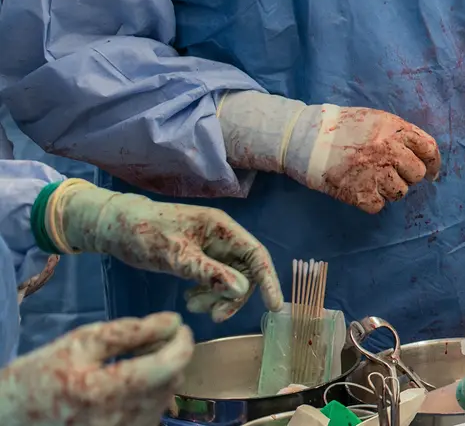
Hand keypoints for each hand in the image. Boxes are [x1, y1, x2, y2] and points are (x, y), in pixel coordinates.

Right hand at [0, 312, 193, 425]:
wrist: (10, 420)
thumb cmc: (38, 378)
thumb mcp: (77, 344)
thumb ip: (128, 332)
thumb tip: (171, 321)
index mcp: (108, 391)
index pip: (170, 364)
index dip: (182, 341)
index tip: (177, 326)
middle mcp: (121, 419)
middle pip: (171, 381)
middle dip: (169, 355)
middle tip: (150, 340)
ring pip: (164, 399)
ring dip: (160, 375)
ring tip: (135, 362)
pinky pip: (150, 414)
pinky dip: (148, 395)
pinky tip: (128, 385)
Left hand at [53, 183, 283, 322]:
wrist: (112, 226)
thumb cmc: (144, 233)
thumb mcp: (176, 256)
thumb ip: (209, 272)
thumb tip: (242, 290)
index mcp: (222, 228)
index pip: (256, 255)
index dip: (269, 280)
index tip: (274, 307)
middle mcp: (221, 237)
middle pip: (245, 270)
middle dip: (234, 296)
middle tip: (215, 316)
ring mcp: (209, 248)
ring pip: (228, 278)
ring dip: (217, 297)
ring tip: (192, 305)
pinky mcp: (196, 257)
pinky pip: (213, 279)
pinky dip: (206, 293)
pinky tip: (189, 299)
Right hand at [295, 107, 440, 214]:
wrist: (305, 138)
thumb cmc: (342, 127)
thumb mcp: (376, 120)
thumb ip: (399, 134)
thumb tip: (421, 153)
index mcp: (395, 130)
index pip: (429, 149)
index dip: (433, 163)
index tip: (432, 172)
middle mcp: (390, 151)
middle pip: (417, 174)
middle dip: (407, 176)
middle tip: (391, 174)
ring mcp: (376, 174)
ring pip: (400, 192)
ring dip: (389, 189)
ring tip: (371, 180)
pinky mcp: (360, 194)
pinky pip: (379, 205)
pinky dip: (371, 201)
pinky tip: (359, 189)